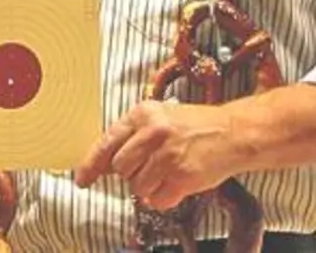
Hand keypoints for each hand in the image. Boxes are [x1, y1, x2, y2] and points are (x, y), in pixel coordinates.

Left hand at [74, 101, 238, 209]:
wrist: (233, 132)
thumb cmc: (194, 126)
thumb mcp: (159, 118)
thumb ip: (131, 137)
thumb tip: (104, 164)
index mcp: (143, 114)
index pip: (107, 142)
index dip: (91, 164)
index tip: (82, 179)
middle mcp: (153, 132)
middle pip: (121, 169)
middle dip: (131, 174)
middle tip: (150, 168)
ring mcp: (169, 155)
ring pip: (138, 187)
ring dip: (149, 187)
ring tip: (167, 174)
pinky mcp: (183, 176)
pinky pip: (158, 200)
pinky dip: (164, 199)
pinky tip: (175, 185)